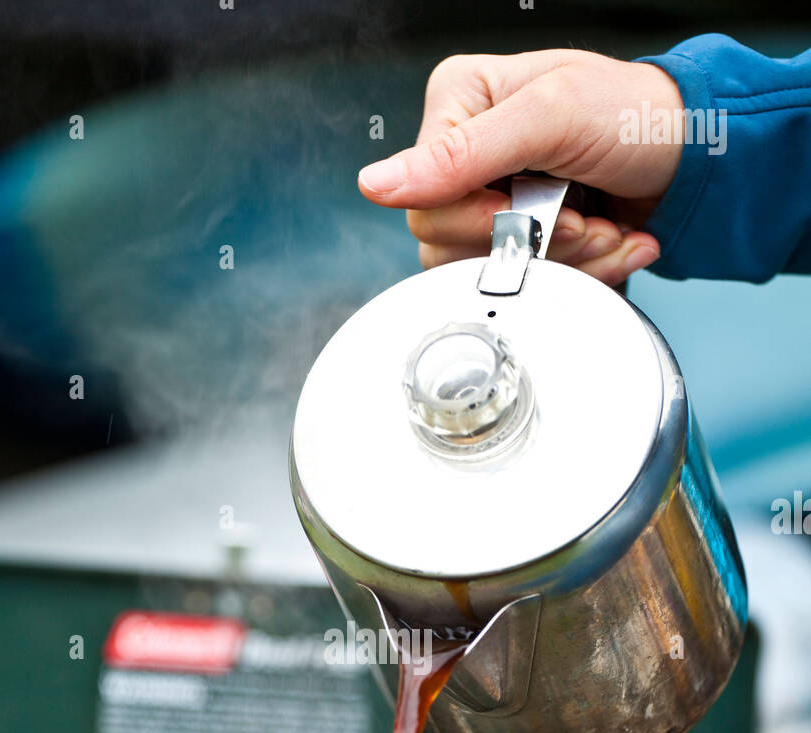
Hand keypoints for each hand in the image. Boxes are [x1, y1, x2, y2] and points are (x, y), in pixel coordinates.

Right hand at [359, 50, 685, 285]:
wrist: (694, 156)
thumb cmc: (634, 115)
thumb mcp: (550, 116)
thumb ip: (462, 153)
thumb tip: (376, 185)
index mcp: (459, 105)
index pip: (423, 198)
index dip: (480, 219)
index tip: (530, 207)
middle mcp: (466, 156)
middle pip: (450, 247)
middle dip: (531, 245)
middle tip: (580, 218)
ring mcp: (495, 204)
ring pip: (491, 276)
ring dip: (566, 264)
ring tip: (602, 227)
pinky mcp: (525, 243)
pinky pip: (529, 287)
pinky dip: (583, 276)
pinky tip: (610, 241)